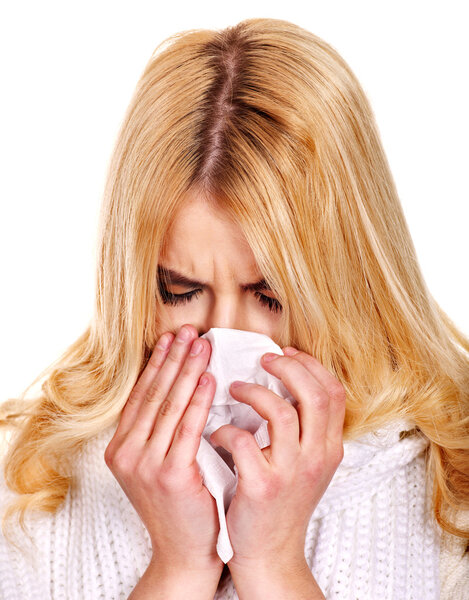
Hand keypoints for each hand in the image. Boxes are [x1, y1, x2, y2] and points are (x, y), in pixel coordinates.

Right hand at [104, 324, 223, 574]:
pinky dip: (198, 400)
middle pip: (154, 394)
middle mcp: (127, 453)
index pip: (141, 395)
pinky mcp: (169, 475)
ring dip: (187, 370)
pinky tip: (208, 378)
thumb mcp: (158, 464)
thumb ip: (162, 431)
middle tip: (189, 330)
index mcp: (121, 448)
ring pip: (170, 405)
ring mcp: (145, 464)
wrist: (184, 552)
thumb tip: (182, 385)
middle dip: (173, 358)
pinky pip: (187, 428)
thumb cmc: (179, 505)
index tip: (171, 338)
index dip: (157, 364)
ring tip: (201, 344)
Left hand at [209, 346, 345, 572]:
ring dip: (254, 392)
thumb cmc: (282, 502)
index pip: (333, 392)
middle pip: (315, 395)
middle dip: (288, 368)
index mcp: (329, 448)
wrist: (270, 554)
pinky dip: (226, 430)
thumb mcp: (306, 465)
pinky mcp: (262, 486)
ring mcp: (291, 472)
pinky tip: (217, 433)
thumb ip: (305, 430)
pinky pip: (243, 441)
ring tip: (234, 388)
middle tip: (263, 360)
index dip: (311, 365)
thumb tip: (285, 381)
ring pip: (282, 412)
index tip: (286, 353)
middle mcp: (317, 457)